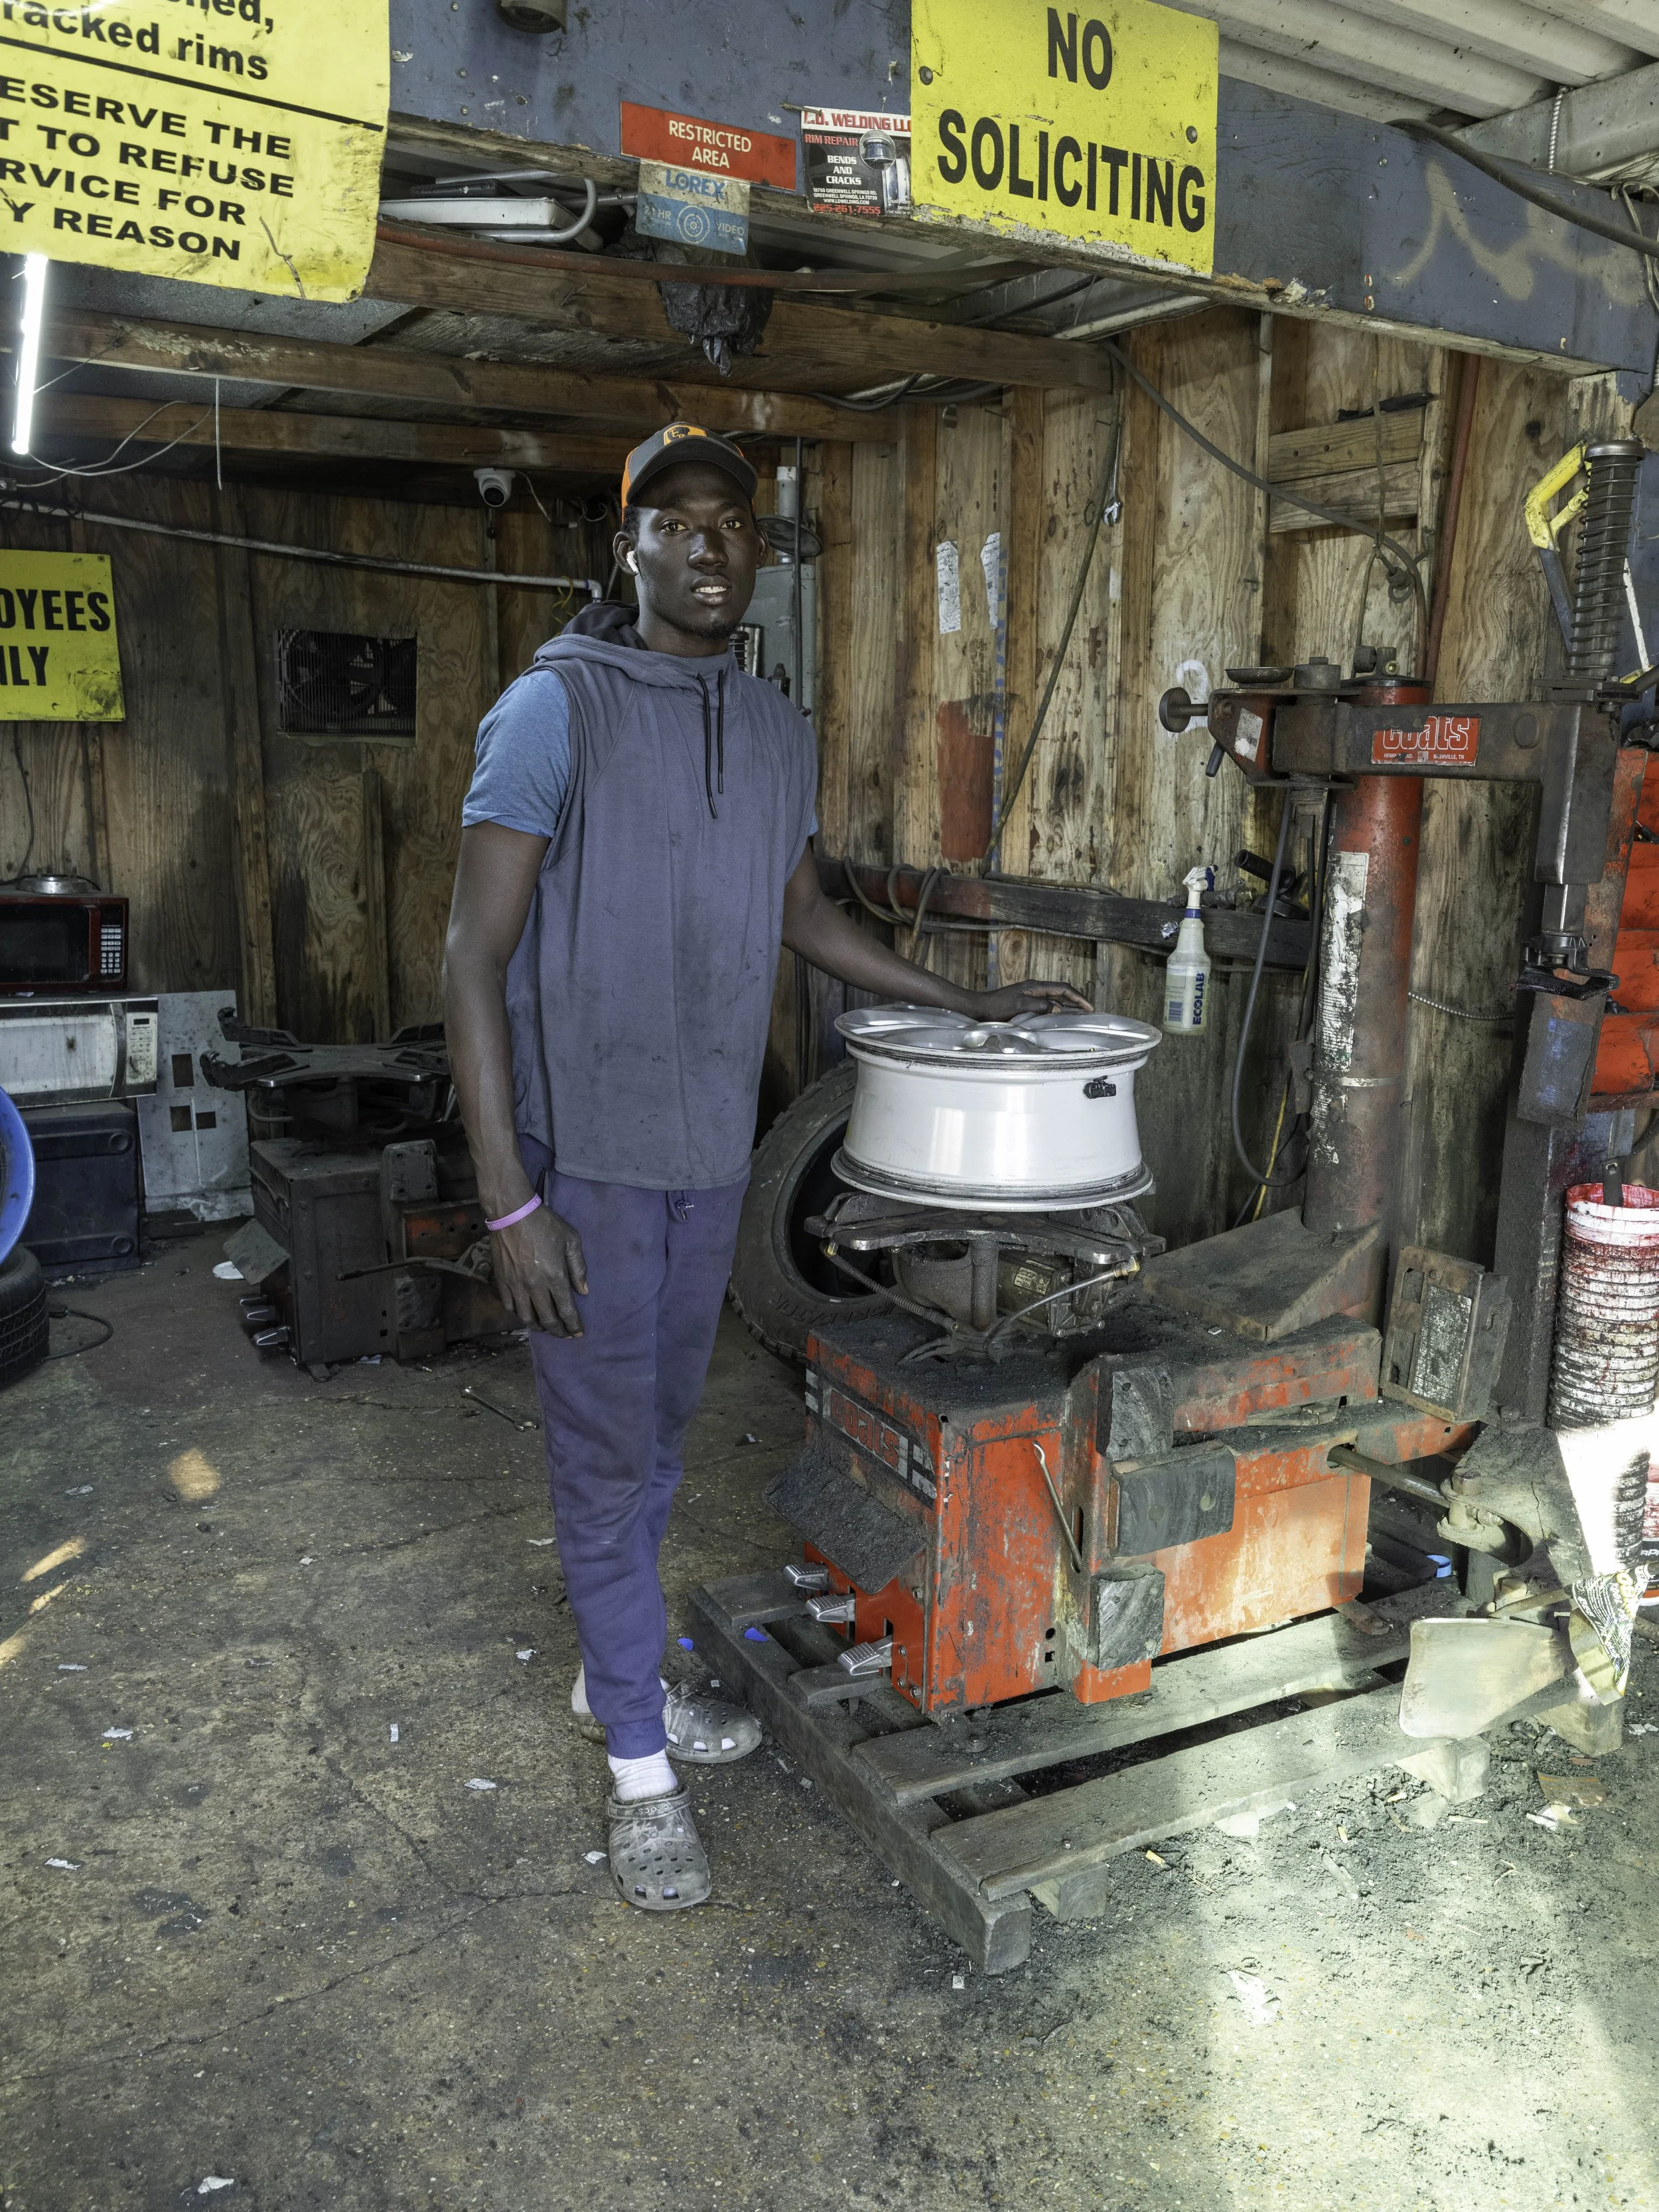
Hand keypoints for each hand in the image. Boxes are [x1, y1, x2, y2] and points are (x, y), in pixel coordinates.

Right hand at [489, 1204, 588, 1335]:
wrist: (512, 1213)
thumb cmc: (545, 1224)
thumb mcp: (571, 1240)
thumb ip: (578, 1267)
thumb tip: (583, 1291)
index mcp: (555, 1277)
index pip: (566, 1310)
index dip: (573, 1325)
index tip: (578, 1333)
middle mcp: (534, 1286)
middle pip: (547, 1319)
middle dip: (558, 1331)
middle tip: (564, 1335)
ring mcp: (515, 1285)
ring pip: (526, 1317)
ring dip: (538, 1327)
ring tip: (546, 1328)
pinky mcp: (501, 1281)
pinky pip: (509, 1306)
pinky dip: (519, 1315)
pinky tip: (526, 1314)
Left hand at [964, 978, 1093, 1022]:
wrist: (979, 1008)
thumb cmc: (996, 1007)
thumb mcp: (1018, 1006)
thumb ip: (1039, 1006)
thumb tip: (1058, 1009)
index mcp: (1035, 986)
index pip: (1063, 989)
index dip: (1078, 998)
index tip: (1089, 1007)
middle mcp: (1035, 989)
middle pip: (1061, 993)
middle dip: (1077, 1002)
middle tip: (1089, 1013)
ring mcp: (1031, 996)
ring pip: (1055, 1000)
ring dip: (1068, 1007)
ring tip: (1080, 1017)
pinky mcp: (1026, 1004)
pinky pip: (1047, 1006)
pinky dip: (1057, 1012)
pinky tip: (1060, 1019)